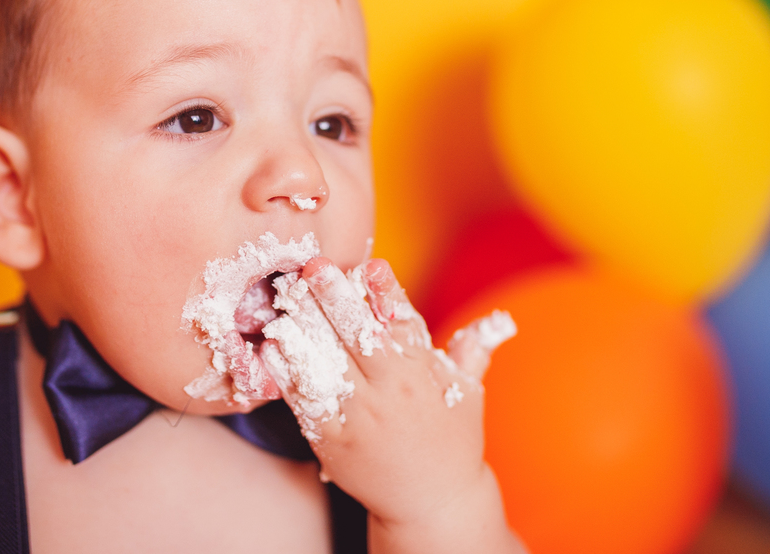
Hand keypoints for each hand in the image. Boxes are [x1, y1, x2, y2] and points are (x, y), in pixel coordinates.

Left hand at [259, 257, 521, 551]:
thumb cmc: (451, 442)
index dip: (387, 292)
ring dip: (304, 326)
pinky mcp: (329, 439)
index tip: (372, 266)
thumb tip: (497, 320)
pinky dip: (285, 370)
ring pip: (325, 362)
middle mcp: (389, 394)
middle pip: (358, 337)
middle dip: (336, 298)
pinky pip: (302, 399)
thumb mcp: (468, 394)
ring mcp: (356, 418)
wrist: (430, 503)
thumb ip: (471, 352)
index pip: (404, 325)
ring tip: (287, 296)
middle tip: (316, 267)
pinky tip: (272, 343)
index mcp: (422, 376)